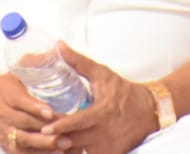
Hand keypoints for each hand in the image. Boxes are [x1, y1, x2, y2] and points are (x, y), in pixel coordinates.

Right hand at [0, 72, 65, 153]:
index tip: (51, 111)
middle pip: (23, 123)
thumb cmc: (4, 86)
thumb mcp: (15, 71)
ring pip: (22, 142)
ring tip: (63, 146)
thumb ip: (33, 64)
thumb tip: (56, 50)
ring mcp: (3, 131)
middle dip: (45, 129)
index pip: (20, 100)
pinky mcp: (6, 145)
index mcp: (5, 93)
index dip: (35, 107)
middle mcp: (2, 114)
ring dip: (43, 146)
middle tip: (65, 131)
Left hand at [37, 45, 158, 153]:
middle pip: (74, 141)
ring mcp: (107, 147)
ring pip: (80, 152)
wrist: (149, 111)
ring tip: (51, 145)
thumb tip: (59, 46)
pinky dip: (77, 153)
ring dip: (66, 149)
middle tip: (41, 137)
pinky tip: (66, 149)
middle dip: (57, 140)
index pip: (77, 122)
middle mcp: (103, 133)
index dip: (60, 126)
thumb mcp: (102, 74)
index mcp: (101, 113)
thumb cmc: (123, 91)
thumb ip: (79, 62)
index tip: (44, 128)